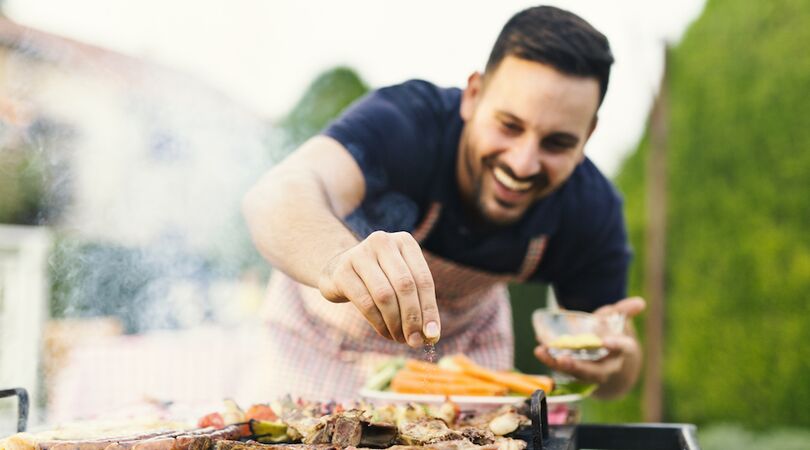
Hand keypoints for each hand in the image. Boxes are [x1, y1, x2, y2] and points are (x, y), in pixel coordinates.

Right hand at [318, 231, 440, 347]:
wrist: (338, 270)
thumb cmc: (379, 279)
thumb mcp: (401, 282)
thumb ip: (418, 303)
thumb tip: (431, 335)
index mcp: (404, 241)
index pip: (423, 279)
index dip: (429, 309)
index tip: (432, 334)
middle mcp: (383, 242)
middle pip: (405, 286)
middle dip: (412, 318)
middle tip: (415, 341)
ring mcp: (360, 254)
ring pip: (385, 295)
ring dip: (395, 323)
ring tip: (400, 338)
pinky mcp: (342, 271)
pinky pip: (366, 303)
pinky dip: (379, 323)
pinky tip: (385, 332)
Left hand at [534, 297, 644, 395]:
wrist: (611, 364)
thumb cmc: (613, 337)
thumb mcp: (619, 322)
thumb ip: (624, 311)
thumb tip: (640, 302)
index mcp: (622, 351)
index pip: (623, 349)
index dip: (616, 345)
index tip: (607, 341)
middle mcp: (607, 366)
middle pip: (594, 371)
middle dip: (579, 367)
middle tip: (563, 359)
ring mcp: (591, 373)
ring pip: (575, 373)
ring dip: (557, 364)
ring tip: (541, 352)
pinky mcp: (576, 373)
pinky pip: (563, 369)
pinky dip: (550, 360)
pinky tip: (539, 350)